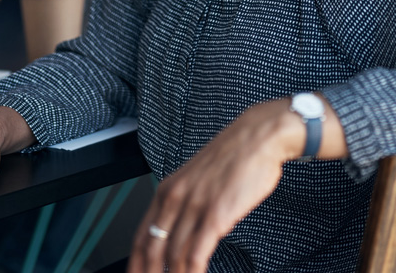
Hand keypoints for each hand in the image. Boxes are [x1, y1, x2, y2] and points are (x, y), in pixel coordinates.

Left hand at [128, 99, 305, 272]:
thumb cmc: (234, 156)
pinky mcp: (216, 214)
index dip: (136, 265)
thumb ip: (185, 201)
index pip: (140, 237)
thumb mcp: (197, 177)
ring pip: (173, 257)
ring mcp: (194, 206)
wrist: (259, 136)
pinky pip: (196, 255)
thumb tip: (177, 229)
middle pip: (152, 251)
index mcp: (168, 189)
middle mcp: (176, 197)